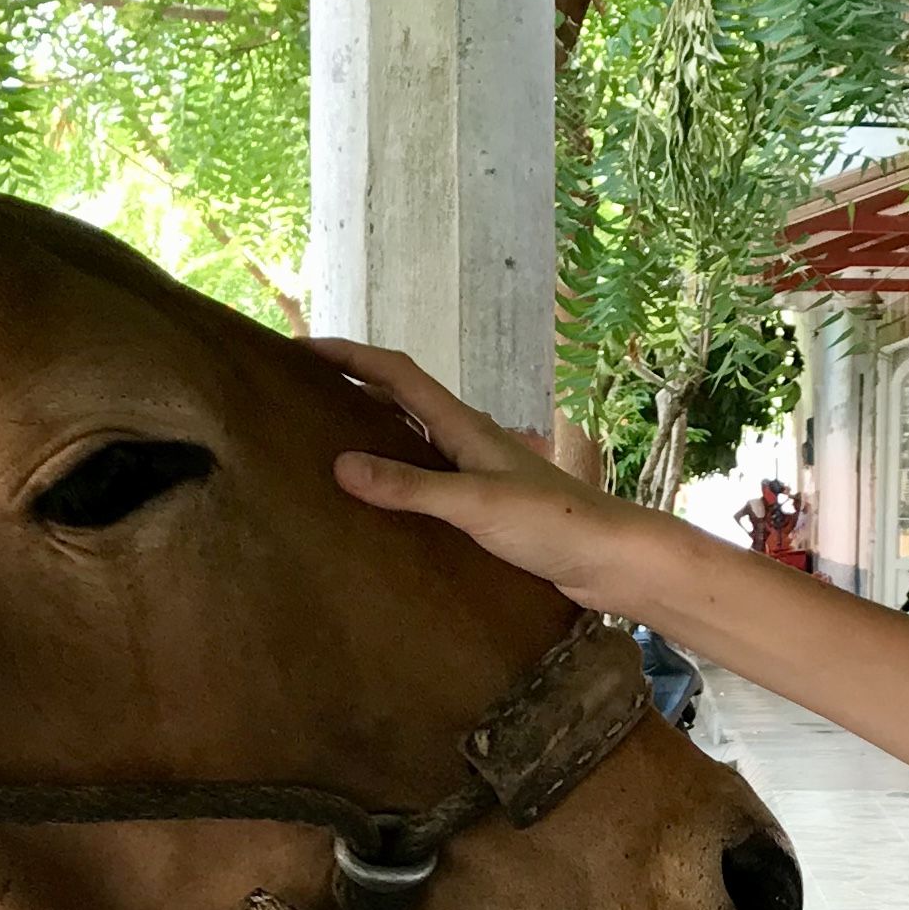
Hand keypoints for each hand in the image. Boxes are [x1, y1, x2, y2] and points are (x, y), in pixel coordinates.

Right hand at [314, 337, 670, 615]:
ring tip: (324, 443)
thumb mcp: (475, 503)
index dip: (348, 356)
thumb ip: (411, 485)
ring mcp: (478, 472)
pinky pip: (427, 479)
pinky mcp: (486, 506)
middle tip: (300, 396)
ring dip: (372, 433)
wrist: (610, 560)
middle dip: (351, 389)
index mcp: (465, 426)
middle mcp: (468, 440)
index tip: (298, 350)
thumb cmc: (554, 523)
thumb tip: (340, 465)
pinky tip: (379, 502)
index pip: (396, 375)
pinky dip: (396, 477)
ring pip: (413, 440)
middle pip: (400, 401)